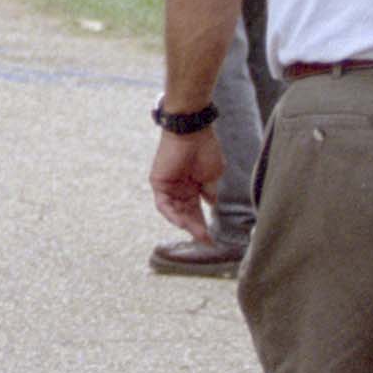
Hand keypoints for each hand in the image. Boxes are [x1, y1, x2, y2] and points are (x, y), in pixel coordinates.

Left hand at [150, 122, 224, 242]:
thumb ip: (210, 190)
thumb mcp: (213, 174)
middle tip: (206, 241)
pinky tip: (184, 223)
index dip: (203, 224)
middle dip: (196, 227)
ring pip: (176, 212)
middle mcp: (180, 188)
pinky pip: (164, 204)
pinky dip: (172, 214)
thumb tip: (211, 204)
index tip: (212, 240)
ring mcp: (169, 186)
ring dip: (187, 224)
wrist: (192, 132)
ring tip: (199, 234)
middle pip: (187, 214)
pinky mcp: (159, 183)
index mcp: (194, 186)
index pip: (196, 210)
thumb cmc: (205, 149)